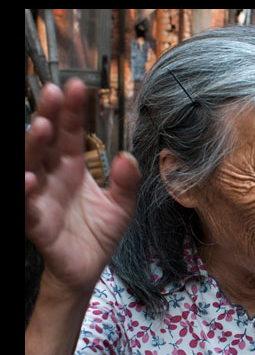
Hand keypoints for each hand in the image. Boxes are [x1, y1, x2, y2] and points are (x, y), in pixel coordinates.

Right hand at [25, 79, 140, 295]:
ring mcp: (41, 197)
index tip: (77, 87)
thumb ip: (127, 182)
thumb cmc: (99, 233)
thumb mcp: (122, 205)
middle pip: (48, 141)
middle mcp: (53, 176)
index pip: (71, 133)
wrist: (88, 267)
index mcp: (73, 168)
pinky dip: (25, 192)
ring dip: (33, 146)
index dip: (73, 111)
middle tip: (54, 92)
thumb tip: (128, 157)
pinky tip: (30, 178)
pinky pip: (26, 206)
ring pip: (30, 165)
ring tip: (42, 127)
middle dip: (50, 116)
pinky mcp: (35, 222)